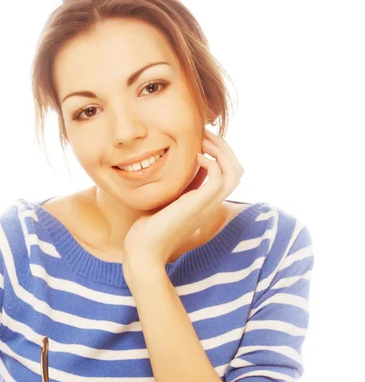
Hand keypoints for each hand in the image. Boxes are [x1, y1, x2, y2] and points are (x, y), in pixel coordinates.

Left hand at [122, 128, 243, 271]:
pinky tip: (195, 156)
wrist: (144, 248)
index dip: (221, 153)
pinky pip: (220, 177)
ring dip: (222, 151)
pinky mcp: (200, 204)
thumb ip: (179, 184)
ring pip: (236, 172)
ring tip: (204, 140)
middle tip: (205, 133)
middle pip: (238, 170)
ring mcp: (209, 205)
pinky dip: (212, 161)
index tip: (202, 139)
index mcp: (208, 202)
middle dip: (225, 147)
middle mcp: (213, 203)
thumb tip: (181, 165)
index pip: (230, 174)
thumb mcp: (168, 198)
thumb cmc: (150, 226)